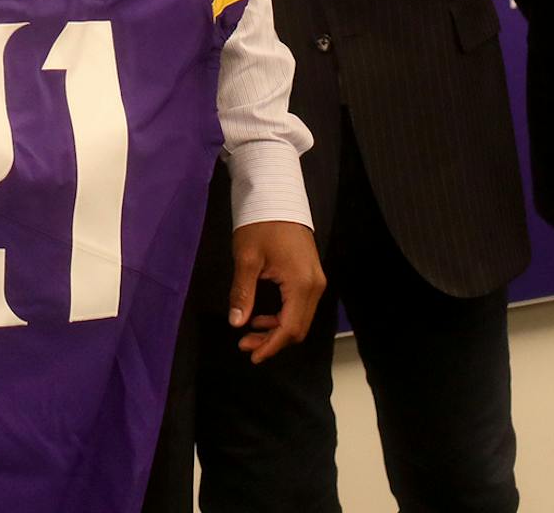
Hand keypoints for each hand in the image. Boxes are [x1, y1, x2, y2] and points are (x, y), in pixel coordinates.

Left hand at [228, 220, 325, 363]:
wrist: (277, 198)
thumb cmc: (260, 225)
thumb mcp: (246, 259)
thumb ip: (243, 293)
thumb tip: (237, 323)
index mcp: (302, 284)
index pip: (290, 328)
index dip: (271, 346)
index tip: (251, 355)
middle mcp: (315, 286)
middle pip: (298, 327)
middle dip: (272, 341)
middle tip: (244, 345)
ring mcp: (315, 280)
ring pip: (300, 318)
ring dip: (276, 330)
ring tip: (249, 333)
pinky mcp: (310, 276)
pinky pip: (300, 306)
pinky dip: (282, 317)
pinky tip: (261, 317)